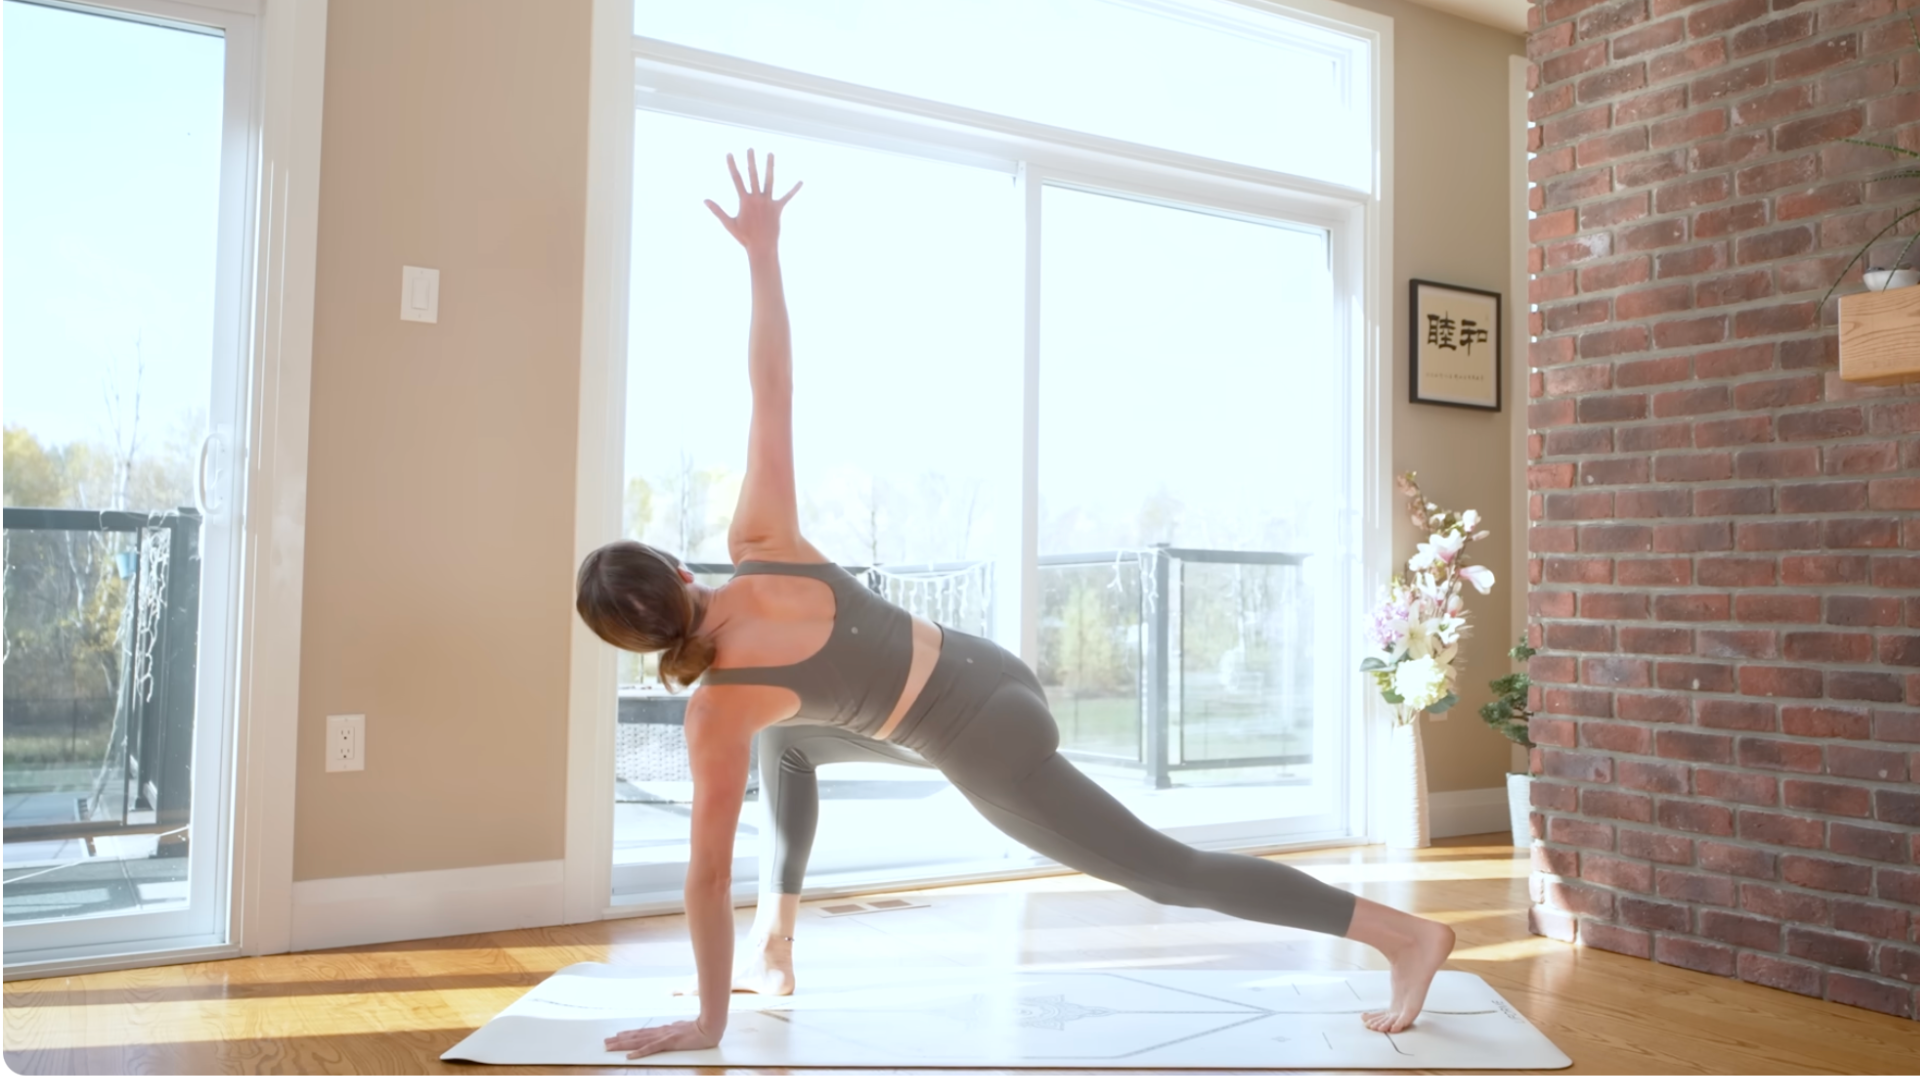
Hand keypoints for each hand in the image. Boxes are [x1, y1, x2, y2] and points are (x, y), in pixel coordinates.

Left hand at [603, 1017, 721, 1059]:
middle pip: (636, 1037)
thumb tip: (672, 1027)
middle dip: (619, 1040)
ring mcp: (663, 1037)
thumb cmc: (699, 1028)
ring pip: (639, 1041)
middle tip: (605, 1042)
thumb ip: (676, 1029)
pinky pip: (651, 1049)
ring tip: (611, 1046)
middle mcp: (660, 1032)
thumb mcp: (684, 1028)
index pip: (642, 1033)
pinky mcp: (668, 1043)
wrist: (709, 1027)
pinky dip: (639, 1053)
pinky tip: (629, 1056)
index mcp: (663, 1030)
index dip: (628, 1035)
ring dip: (623, 1045)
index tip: (616, 1036)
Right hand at [705, 149, 800, 253]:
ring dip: (770, 166)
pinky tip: (801, 181)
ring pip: (769, 180)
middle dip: (751, 161)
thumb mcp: (729, 223)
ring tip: (770, 153)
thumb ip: (717, 210)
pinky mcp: (778, 208)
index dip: (732, 165)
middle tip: (750, 148)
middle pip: (753, 175)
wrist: (762, 247)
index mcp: (745, 200)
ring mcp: (768, 202)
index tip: (730, 153)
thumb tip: (705, 200)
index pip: (736, 179)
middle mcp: (757, 198)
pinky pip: (787, 197)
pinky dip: (794, 189)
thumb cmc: (744, 237)